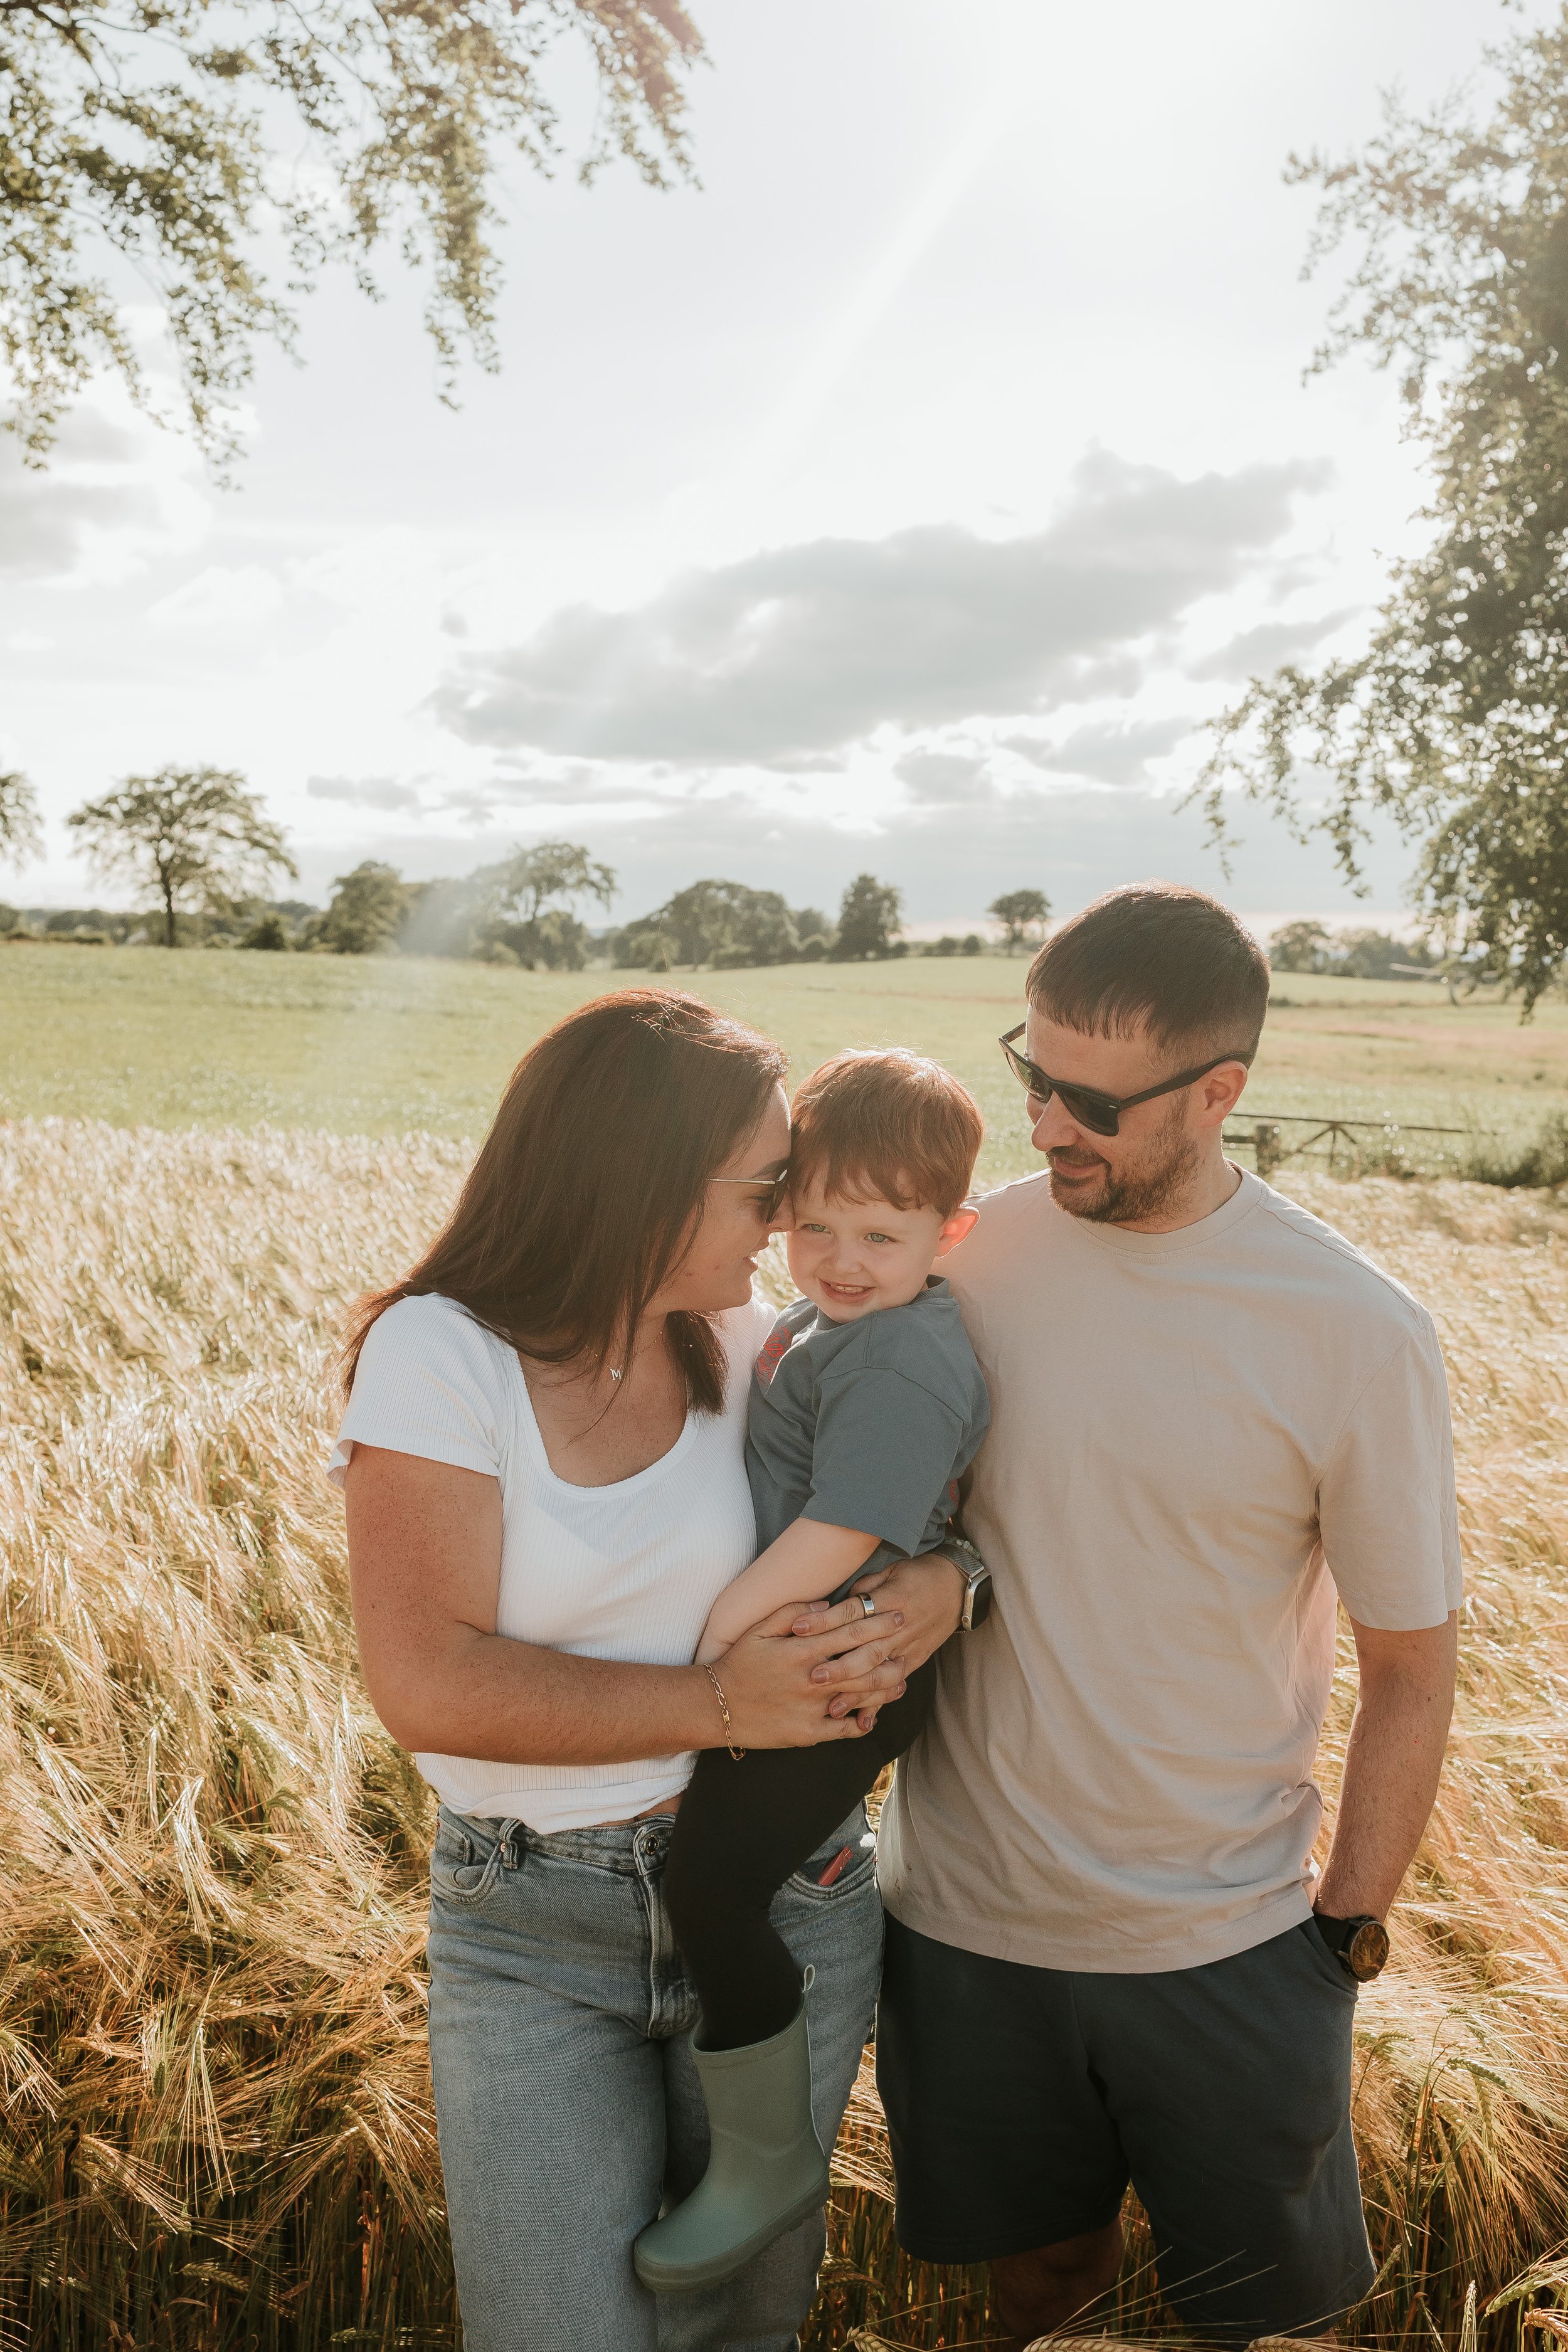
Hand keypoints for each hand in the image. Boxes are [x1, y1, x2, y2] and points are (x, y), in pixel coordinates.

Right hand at [705, 1601, 908, 1748]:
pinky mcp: (808, 1733)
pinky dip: (861, 1723)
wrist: (717, 1706)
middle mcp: (812, 1678)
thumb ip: (792, 1611)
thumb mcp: (759, 1629)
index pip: (849, 1632)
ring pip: (860, 1696)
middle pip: (863, 1663)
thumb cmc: (739, 1664)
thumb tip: (826, 1603)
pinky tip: (872, 1717)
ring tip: (901, 1679)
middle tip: (909, 1641)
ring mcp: (812, 1708)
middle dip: (890, 1650)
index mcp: (802, 1650)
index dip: (876, 1622)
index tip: (896, 1614)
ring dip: (885, 1687)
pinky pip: (843, 1729)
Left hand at [791, 1553, 964, 1723]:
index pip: (853, 1612)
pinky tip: (863, 1720)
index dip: (824, 1620)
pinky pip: (895, 1685)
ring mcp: (908, 1648)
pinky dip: (879, 1704)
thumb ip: (863, 1588)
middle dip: (840, 1666)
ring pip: (881, 1674)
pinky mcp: (914, 1662)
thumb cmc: (918, 1574)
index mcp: (890, 1600)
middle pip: (867, 1650)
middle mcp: (899, 1628)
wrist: (958, 1588)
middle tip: (813, 1677)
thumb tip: (835, 1604)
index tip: (798, 1628)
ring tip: (832, 1707)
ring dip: (856, 1693)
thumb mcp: (889, 1570)